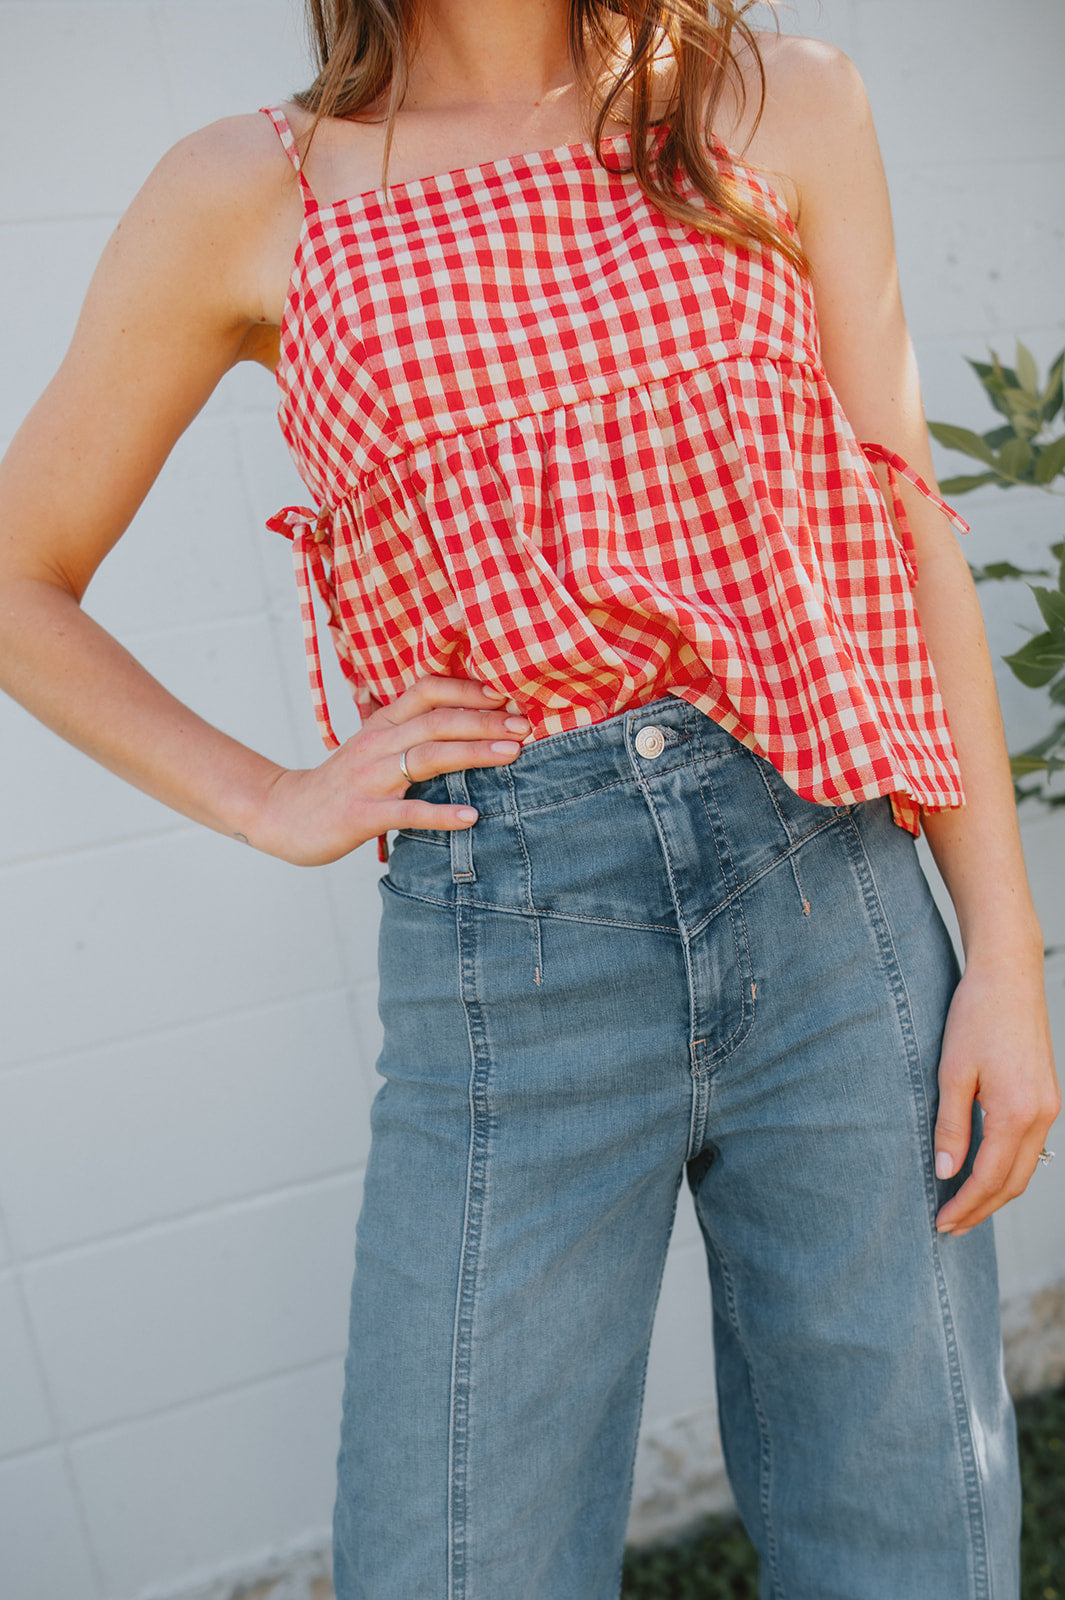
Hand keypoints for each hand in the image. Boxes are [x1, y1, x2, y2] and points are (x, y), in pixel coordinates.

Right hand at [248, 674, 529, 865]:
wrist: (283, 814)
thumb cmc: (340, 784)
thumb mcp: (373, 747)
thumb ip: (411, 732)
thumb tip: (466, 721)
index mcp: (381, 724)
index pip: (426, 690)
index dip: (467, 689)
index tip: (507, 694)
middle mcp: (376, 744)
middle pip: (436, 721)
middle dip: (484, 720)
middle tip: (525, 725)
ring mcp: (368, 778)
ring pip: (427, 757)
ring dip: (473, 752)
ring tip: (511, 755)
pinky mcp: (362, 814)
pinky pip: (407, 811)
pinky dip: (441, 813)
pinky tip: (471, 816)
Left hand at [933, 948, 1060, 1235]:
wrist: (1009, 977)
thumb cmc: (976, 1016)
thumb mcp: (953, 1071)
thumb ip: (951, 1125)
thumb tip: (946, 1172)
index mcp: (1016, 1112)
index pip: (988, 1178)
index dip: (964, 1206)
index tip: (940, 1223)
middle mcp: (1041, 1116)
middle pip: (1013, 1183)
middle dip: (981, 1209)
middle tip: (950, 1227)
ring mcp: (1049, 1107)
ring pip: (1026, 1168)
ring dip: (996, 1193)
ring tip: (964, 1208)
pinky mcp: (1047, 1097)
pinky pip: (1031, 1148)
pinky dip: (1008, 1168)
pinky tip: (985, 1171)